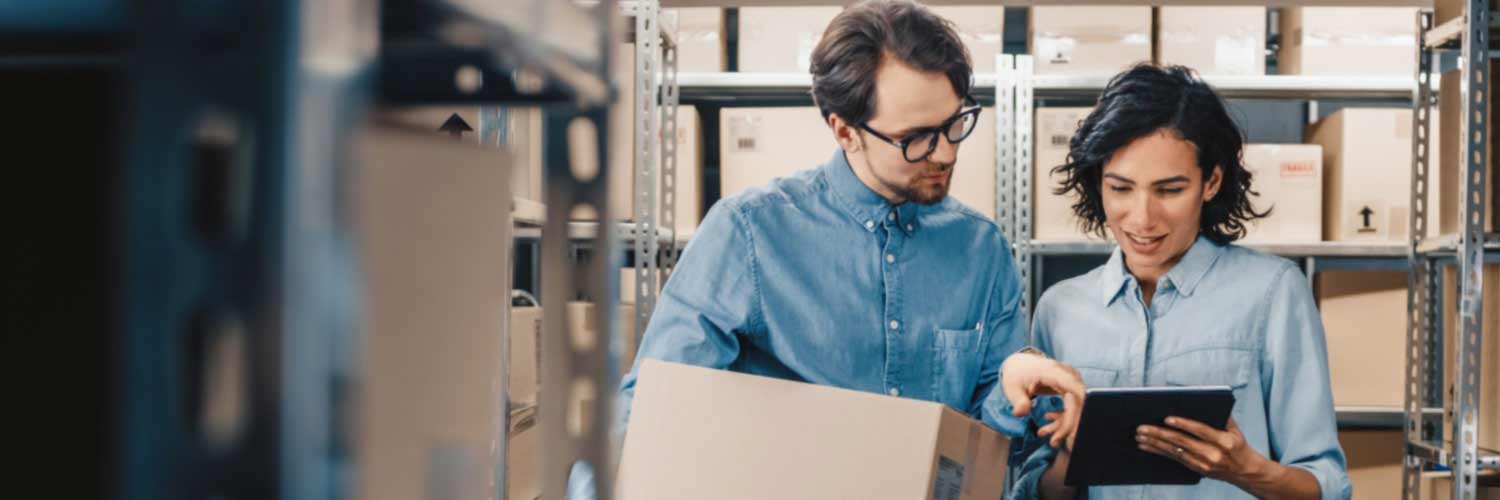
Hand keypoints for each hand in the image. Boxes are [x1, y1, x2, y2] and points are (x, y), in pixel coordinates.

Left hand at [1000, 352, 1085, 447]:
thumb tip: (1020, 413)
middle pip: (1080, 401)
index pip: (1074, 391)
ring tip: (1046, 435)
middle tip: (1054, 442)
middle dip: (1069, 425)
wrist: (1019, 364)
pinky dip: (1065, 418)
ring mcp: (1072, 380)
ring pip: (1079, 406)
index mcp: (1053, 371)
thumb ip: (1018, 401)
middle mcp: (1068, 374)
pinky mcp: (1071, 387)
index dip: (1077, 411)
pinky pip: (1074, 405)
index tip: (1071, 432)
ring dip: (1066, 424)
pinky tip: (1049, 422)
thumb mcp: (1012, 388)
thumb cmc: (1016, 375)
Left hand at [1136, 417, 1267, 484]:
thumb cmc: (1238, 444)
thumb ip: (1221, 415)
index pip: (1200, 431)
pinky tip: (1146, 446)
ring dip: (1155, 443)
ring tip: (1140, 436)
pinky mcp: (1197, 470)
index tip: (1167, 418)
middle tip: (1142, 427)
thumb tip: (1201, 399)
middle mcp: (1213, 454)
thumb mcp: (1235, 429)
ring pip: (1175, 452)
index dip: (1183, 424)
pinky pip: (1174, 459)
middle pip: (1182, 442)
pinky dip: (1158, 452)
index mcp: (1224, 441)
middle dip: (1160, 434)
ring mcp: (1204, 464)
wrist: (1246, 471)